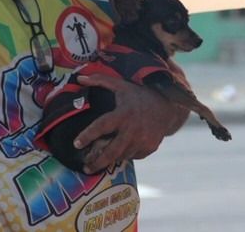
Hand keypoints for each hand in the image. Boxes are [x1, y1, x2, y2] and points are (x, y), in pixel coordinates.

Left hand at [73, 74, 187, 173]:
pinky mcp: (150, 148)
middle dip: (97, 162)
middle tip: (85, 168)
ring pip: (122, 155)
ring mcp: (143, 140)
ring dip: (111, 158)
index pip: (102, 126)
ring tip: (102, 159)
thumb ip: (99, 80)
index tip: (76, 144)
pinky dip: (126, 155)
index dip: (87, 135)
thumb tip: (79, 78)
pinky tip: (122, 150)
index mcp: (124, 113)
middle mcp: (133, 129)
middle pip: (111, 151)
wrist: (168, 105)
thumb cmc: (140, 94)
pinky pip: (133, 156)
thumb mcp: (121, 85)